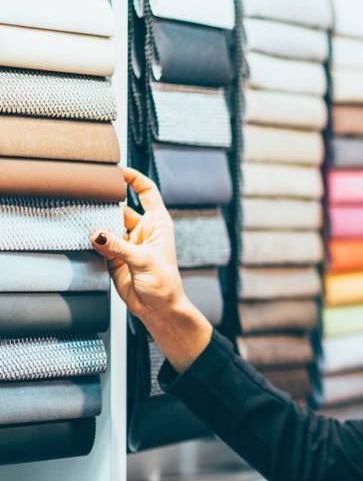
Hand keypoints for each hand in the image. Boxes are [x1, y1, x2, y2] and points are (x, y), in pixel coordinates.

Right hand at [91, 167, 211, 370]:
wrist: (159, 309)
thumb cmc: (165, 284)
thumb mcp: (144, 261)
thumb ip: (118, 246)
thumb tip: (96, 233)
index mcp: (158, 223)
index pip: (147, 192)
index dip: (134, 178)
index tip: (117, 170)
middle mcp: (142, 230)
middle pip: (120, 207)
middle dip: (105, 202)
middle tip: (86, 195)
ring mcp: (127, 243)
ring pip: (106, 225)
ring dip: (95, 223)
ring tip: (79, 216)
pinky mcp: (114, 257)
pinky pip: (99, 243)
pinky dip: (90, 240)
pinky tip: (79, 236)